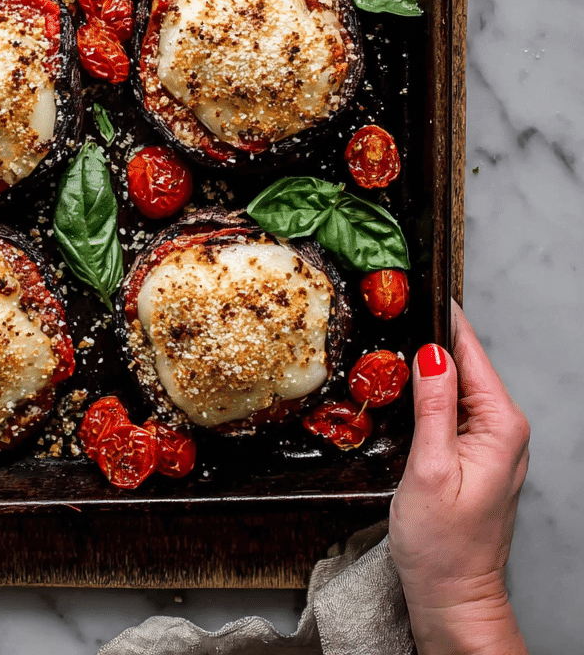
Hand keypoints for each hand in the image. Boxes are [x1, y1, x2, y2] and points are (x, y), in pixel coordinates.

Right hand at [389, 302, 529, 654]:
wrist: (452, 598)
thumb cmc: (444, 546)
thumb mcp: (430, 469)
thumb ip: (433, 406)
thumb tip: (430, 353)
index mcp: (500, 424)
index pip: (470, 351)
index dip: (441, 317)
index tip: (415, 287)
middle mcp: (502, 427)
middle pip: (462, 362)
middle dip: (426, 338)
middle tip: (385, 311)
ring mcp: (488, 441)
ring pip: (453, 383)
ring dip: (421, 366)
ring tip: (384, 345)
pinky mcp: (471, 453)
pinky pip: (448, 407)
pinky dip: (423, 393)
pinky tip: (397, 390)